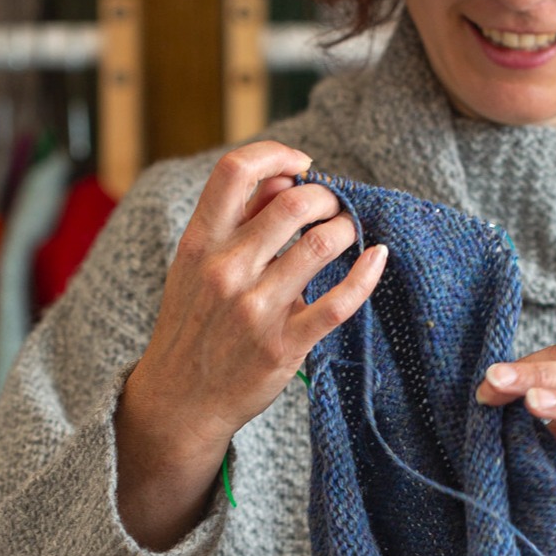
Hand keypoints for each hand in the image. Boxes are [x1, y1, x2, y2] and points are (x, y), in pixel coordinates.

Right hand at [115, 140, 385, 546]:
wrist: (178, 401)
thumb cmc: (193, 326)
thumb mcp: (195, 266)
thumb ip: (235, 220)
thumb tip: (284, 177)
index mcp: (200, 243)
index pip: (235, 171)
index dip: (277, 153)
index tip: (302, 162)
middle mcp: (226, 270)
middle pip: (293, 202)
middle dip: (326, 197)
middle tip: (333, 207)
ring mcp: (256, 309)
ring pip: (321, 244)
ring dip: (346, 229)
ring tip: (348, 233)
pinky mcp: (284, 344)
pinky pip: (339, 302)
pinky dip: (367, 274)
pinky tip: (377, 258)